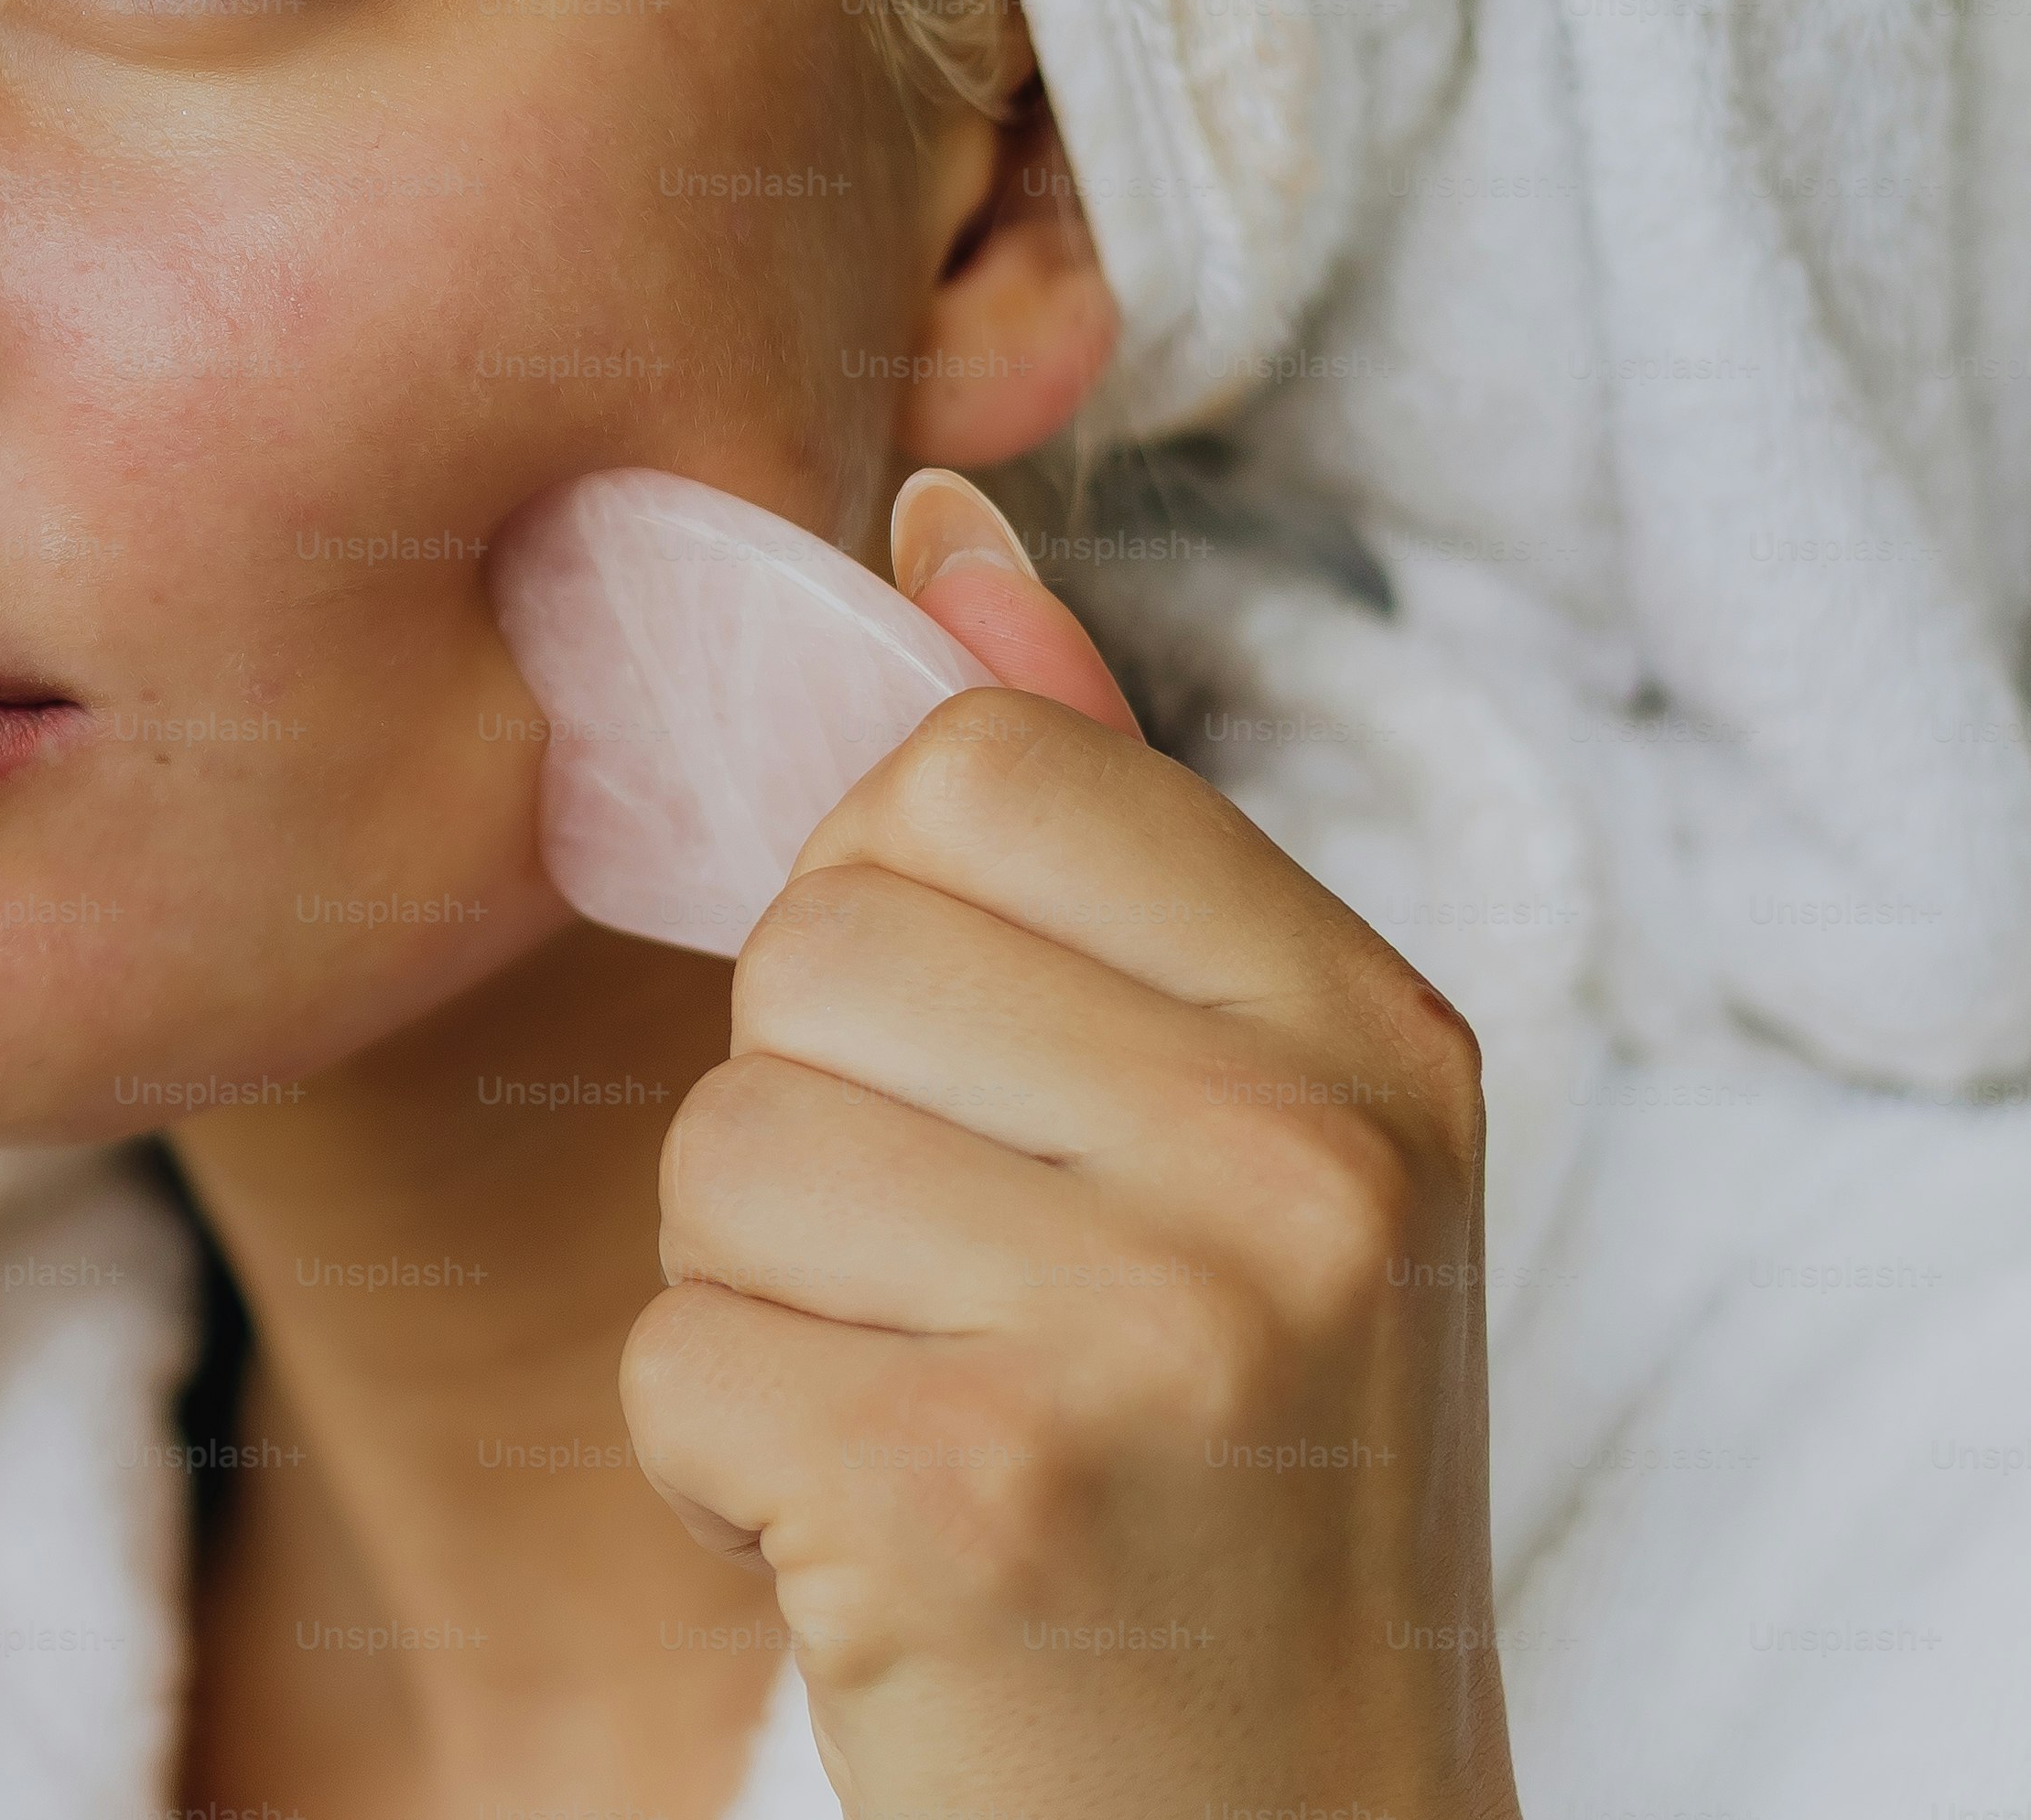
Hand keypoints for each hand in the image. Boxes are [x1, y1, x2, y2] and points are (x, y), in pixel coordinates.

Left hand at [619, 471, 1518, 1818]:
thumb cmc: (1215, 1473)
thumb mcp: (1231, 1130)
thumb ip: (1090, 812)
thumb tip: (928, 504)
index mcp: (1375, 1034)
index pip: (971, 763)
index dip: (883, 908)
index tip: (964, 1081)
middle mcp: (1303, 1163)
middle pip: (818, 942)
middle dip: (812, 1124)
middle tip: (954, 1298)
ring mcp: (1154, 1334)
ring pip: (724, 1146)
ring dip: (760, 1301)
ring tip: (930, 1418)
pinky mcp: (973, 1498)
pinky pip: (673, 1353)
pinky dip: (718, 1466)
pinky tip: (874, 1543)